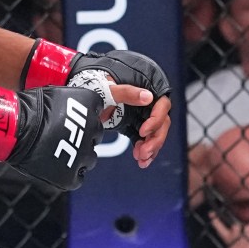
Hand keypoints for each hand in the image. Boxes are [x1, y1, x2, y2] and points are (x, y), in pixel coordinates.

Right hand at [0, 81, 113, 191]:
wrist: (15, 127)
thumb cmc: (28, 107)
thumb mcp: (56, 95)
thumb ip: (74, 105)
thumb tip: (75, 112)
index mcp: (90, 104)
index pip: (97, 110)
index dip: (85, 115)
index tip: (74, 118)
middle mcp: (93, 129)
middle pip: (96, 135)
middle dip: (83, 135)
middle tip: (65, 136)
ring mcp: (84, 154)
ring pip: (90, 158)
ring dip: (79, 156)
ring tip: (60, 153)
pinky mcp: (71, 175)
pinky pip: (78, 177)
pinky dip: (70, 174)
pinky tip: (58, 168)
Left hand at [63, 47, 174, 167]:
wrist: (86, 96)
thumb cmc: (98, 88)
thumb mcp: (111, 89)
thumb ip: (128, 92)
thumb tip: (148, 97)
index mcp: (146, 91)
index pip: (162, 106)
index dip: (156, 120)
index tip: (143, 132)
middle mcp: (147, 105)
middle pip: (161, 124)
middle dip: (155, 140)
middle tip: (144, 152)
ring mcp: (141, 116)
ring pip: (154, 134)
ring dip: (151, 148)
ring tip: (142, 160)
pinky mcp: (134, 126)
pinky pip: (144, 140)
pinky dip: (143, 150)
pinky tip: (140, 160)